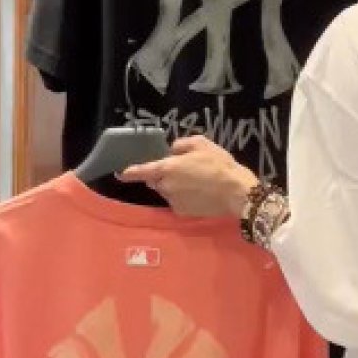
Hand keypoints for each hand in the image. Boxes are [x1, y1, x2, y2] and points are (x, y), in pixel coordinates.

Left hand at [119, 136, 256, 217]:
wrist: (236, 192)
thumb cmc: (219, 164)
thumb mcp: (202, 144)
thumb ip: (182, 145)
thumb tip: (173, 151)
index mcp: (168, 168)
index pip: (143, 170)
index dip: (130, 172)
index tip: (121, 173)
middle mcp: (166, 186)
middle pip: (156, 181)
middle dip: (163, 176)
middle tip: (183, 170)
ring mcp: (174, 201)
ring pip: (167, 192)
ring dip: (174, 186)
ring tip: (196, 182)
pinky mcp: (183, 212)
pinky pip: (178, 202)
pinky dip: (184, 197)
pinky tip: (200, 193)